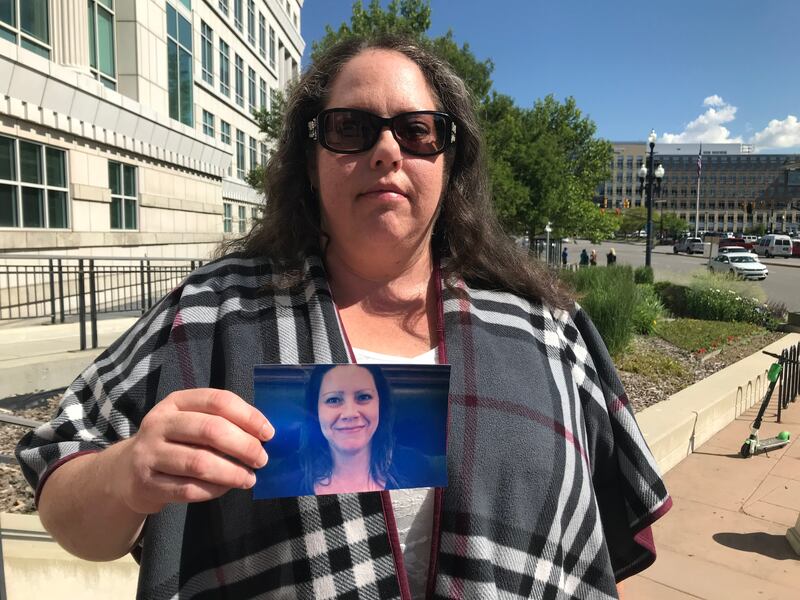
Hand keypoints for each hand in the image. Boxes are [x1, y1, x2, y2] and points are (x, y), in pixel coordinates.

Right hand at [111, 388, 273, 514]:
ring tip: (249, 478)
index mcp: (176, 402)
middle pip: (210, 430)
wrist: (126, 472)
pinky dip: (213, 490)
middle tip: (261, 459)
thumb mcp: (190, 422)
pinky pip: (188, 489)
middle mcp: (160, 423)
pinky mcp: (146, 484)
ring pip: (199, 462)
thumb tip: (264, 435)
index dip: (248, 416)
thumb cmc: (173, 443)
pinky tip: (226, 488)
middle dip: (243, 445)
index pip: (218, 401)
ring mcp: (149, 453)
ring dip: (231, 472)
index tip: (269, 433)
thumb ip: (221, 422)